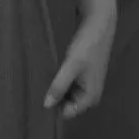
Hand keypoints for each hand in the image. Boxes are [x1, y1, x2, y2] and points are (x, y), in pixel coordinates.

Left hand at [44, 1, 115, 117]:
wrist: (99, 25)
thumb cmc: (87, 45)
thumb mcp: (71, 66)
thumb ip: (59, 86)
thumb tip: (46, 105)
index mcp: (90, 97)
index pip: (66, 113)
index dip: (53, 106)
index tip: (39, 95)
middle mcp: (90, 96)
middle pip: (66, 106)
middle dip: (55, 97)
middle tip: (42, 84)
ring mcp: (87, 87)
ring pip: (66, 96)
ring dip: (56, 88)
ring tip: (48, 76)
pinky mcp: (83, 78)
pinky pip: (68, 87)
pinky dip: (60, 81)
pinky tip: (54, 72)